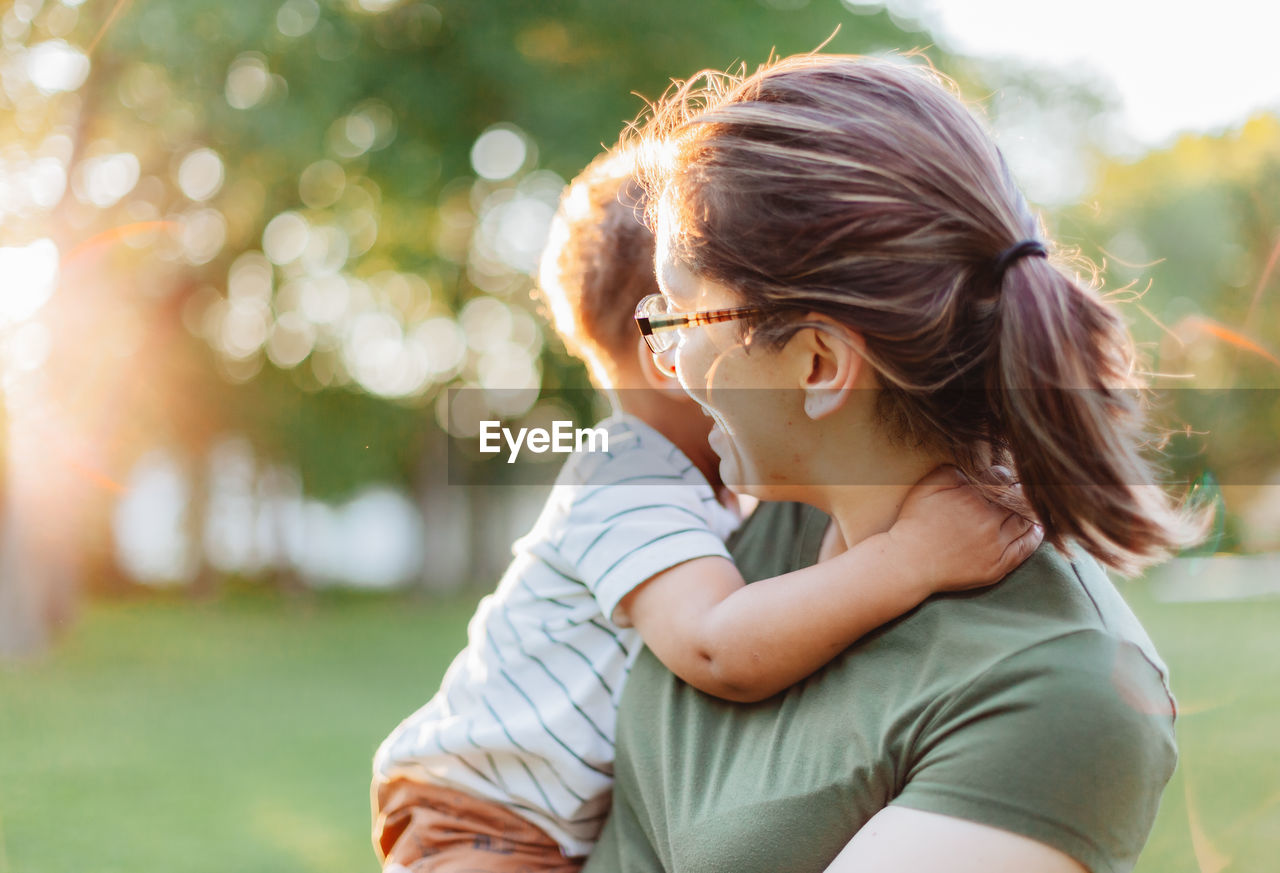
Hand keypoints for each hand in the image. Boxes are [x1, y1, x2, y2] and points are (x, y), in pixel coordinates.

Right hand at [887, 465, 1041, 594]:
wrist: (909, 562)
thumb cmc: (915, 523)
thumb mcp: (927, 487)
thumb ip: (951, 471)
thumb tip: (973, 467)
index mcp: (973, 497)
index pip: (1000, 480)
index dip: (1003, 477)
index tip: (1002, 479)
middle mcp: (988, 519)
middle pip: (1015, 500)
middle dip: (1019, 493)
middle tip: (1021, 490)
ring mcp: (995, 544)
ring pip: (1023, 522)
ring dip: (1029, 512)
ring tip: (1031, 506)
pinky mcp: (998, 565)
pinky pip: (1025, 548)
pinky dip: (1035, 536)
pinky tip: (1037, 528)